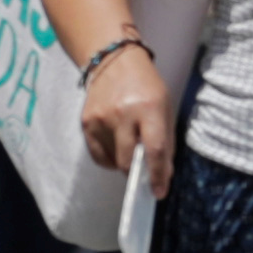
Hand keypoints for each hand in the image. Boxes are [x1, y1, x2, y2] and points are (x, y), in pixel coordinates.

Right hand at [78, 46, 175, 195]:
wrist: (113, 60)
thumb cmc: (146, 85)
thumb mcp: (165, 106)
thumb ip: (165, 140)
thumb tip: (164, 174)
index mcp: (148, 108)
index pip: (154, 150)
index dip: (158, 175)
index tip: (159, 192)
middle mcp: (123, 114)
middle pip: (128, 160)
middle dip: (137, 175)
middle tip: (144, 176)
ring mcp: (101, 119)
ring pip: (113, 161)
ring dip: (124, 164)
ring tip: (129, 149)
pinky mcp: (86, 122)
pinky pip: (98, 155)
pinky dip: (110, 159)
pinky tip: (116, 148)